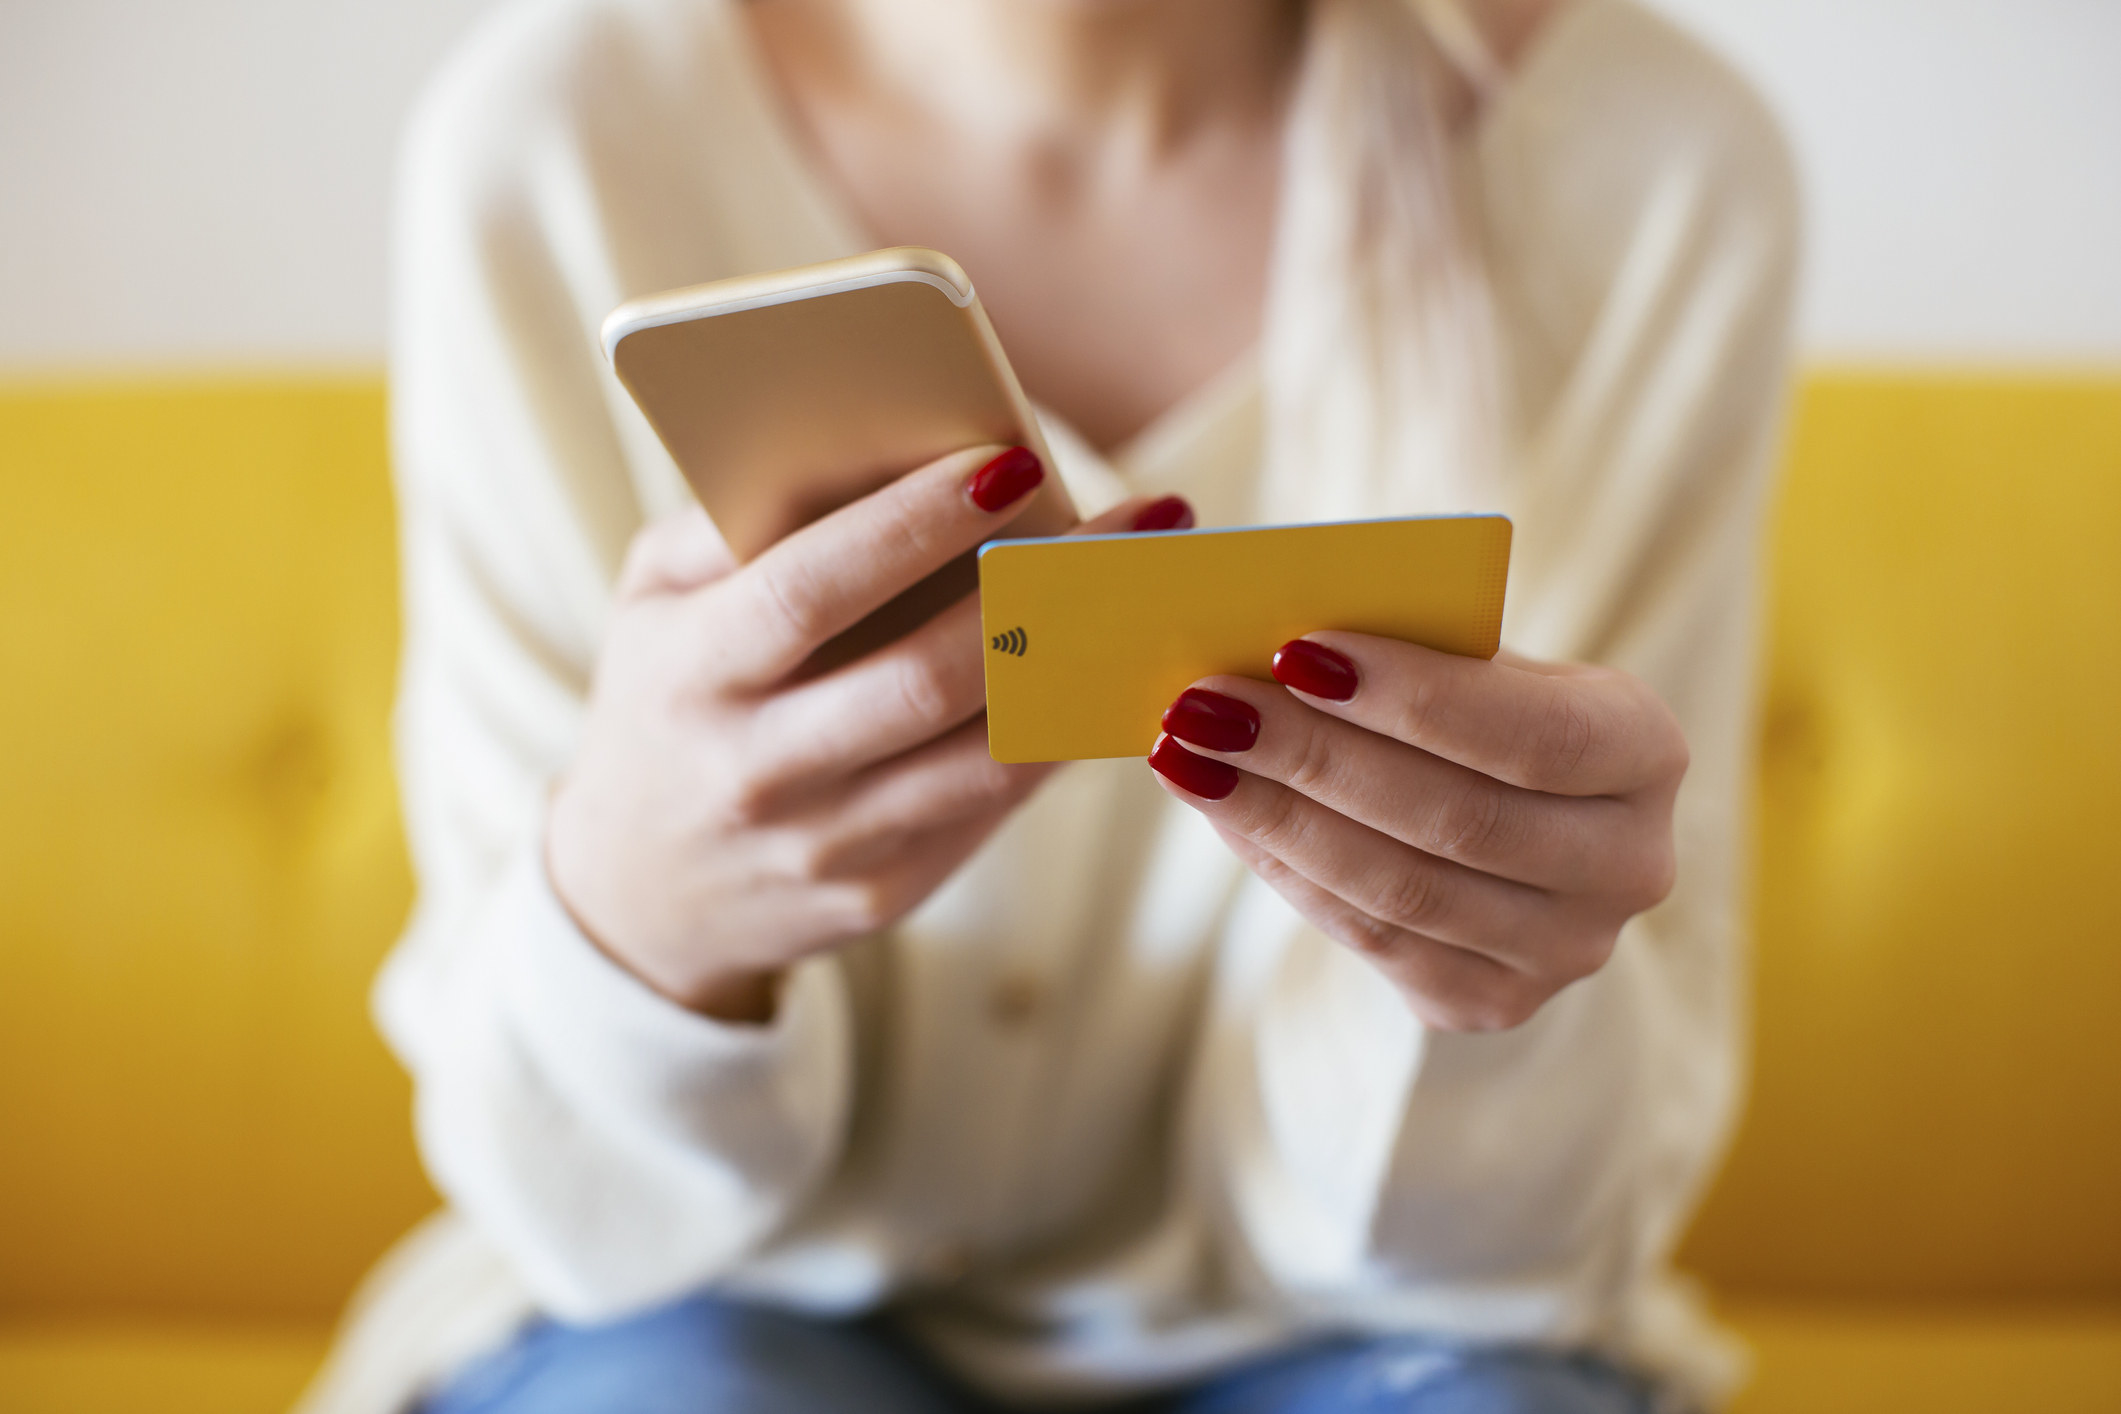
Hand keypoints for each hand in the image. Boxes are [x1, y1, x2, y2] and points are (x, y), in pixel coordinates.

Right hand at [548, 441, 1188, 1021]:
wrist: (636, 895)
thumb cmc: (665, 701)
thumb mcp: (654, 604)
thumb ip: (732, 526)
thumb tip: (871, 447)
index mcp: (692, 672)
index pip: (811, 587)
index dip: (911, 524)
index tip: (1009, 460)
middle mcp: (753, 770)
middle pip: (927, 677)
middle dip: (1044, 591)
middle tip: (1140, 522)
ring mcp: (821, 846)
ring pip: (985, 754)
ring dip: (1082, 670)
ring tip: (1153, 595)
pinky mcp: (878, 895)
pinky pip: (991, 806)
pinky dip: (1056, 736)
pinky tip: (1110, 675)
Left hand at [1146, 634, 1686, 1031]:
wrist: (1524, 830)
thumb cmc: (1484, 711)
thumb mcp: (1486, 665)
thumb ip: (1418, 649)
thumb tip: (1276, 637)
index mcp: (1646, 751)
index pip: (1533, 733)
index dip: (1414, 698)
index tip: (1297, 648)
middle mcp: (1628, 866)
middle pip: (1454, 820)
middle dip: (1313, 755)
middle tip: (1204, 702)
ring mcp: (1565, 952)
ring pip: (1399, 890)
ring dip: (1275, 816)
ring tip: (1187, 751)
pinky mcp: (1490, 1003)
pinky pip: (1368, 939)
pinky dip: (1282, 868)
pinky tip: (1219, 808)